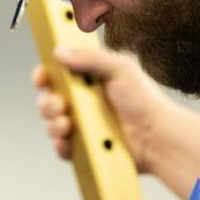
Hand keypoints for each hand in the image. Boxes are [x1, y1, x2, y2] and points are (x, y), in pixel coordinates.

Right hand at [32, 46, 170, 174]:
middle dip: (47, 102)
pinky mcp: (84, 147)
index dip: (45, 75)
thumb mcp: (120, 68)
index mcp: (88, 79)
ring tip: (66, 123)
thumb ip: (90, 58)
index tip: (42, 77)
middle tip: (59, 104)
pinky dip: (61, 144)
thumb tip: (59, 52)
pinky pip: (62, 147)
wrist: (157, 137)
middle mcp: (82, 102)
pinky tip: (69, 140)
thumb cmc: (144, 100)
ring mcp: (82, 125)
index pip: (57, 74)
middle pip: (49, 99)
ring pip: (52, 123)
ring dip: (53, 123)